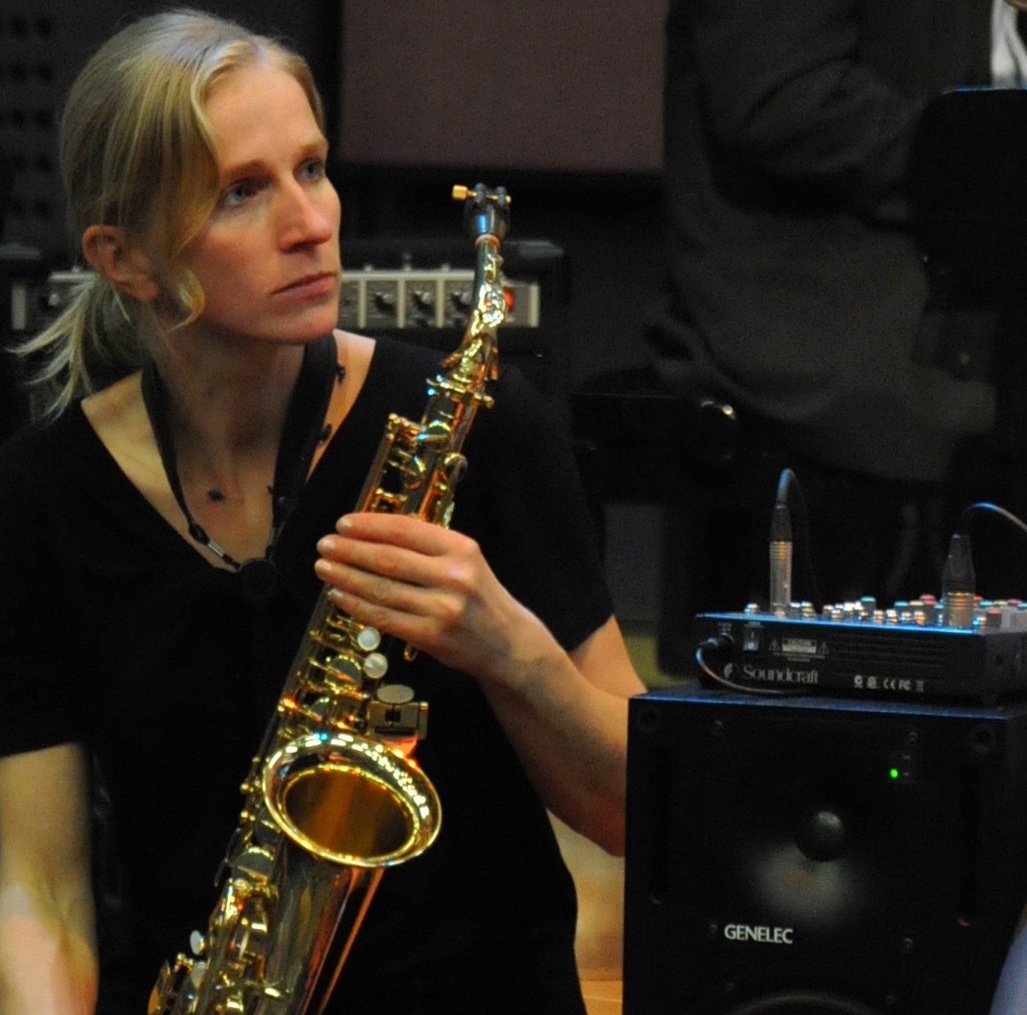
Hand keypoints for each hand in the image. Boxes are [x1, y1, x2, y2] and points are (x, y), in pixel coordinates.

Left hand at [314, 512, 539, 681]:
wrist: (508, 643)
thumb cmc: (480, 596)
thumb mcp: (466, 560)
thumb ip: (429, 546)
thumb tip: (374, 532)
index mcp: (462, 548)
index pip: (406, 530)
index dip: (370, 525)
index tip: (343, 523)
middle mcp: (454, 576)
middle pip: (389, 558)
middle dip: (350, 550)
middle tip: (325, 544)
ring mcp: (443, 608)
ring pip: (382, 589)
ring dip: (346, 576)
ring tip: (324, 567)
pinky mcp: (431, 637)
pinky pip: (384, 617)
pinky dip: (357, 605)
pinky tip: (339, 595)